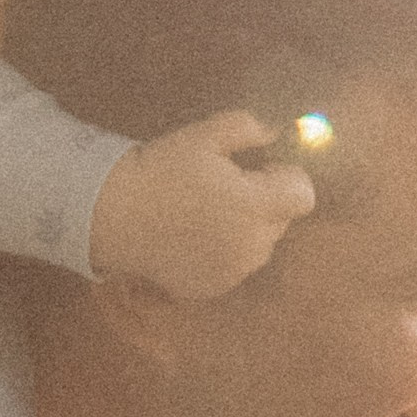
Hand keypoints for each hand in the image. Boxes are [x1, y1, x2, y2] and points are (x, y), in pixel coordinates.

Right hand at [88, 113, 317, 298]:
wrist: (113, 215)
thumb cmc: (161, 170)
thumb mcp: (204, 135)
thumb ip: (249, 128)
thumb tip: (275, 133)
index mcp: (256, 206)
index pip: (303, 196)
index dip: (286, 178)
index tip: (259, 170)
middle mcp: (252, 246)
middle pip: (282, 221)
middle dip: (264, 203)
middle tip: (225, 188)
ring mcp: (233, 272)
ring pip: (260, 246)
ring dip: (246, 229)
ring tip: (206, 214)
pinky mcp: (213, 288)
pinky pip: (234, 266)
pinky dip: (224, 253)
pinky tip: (193, 237)